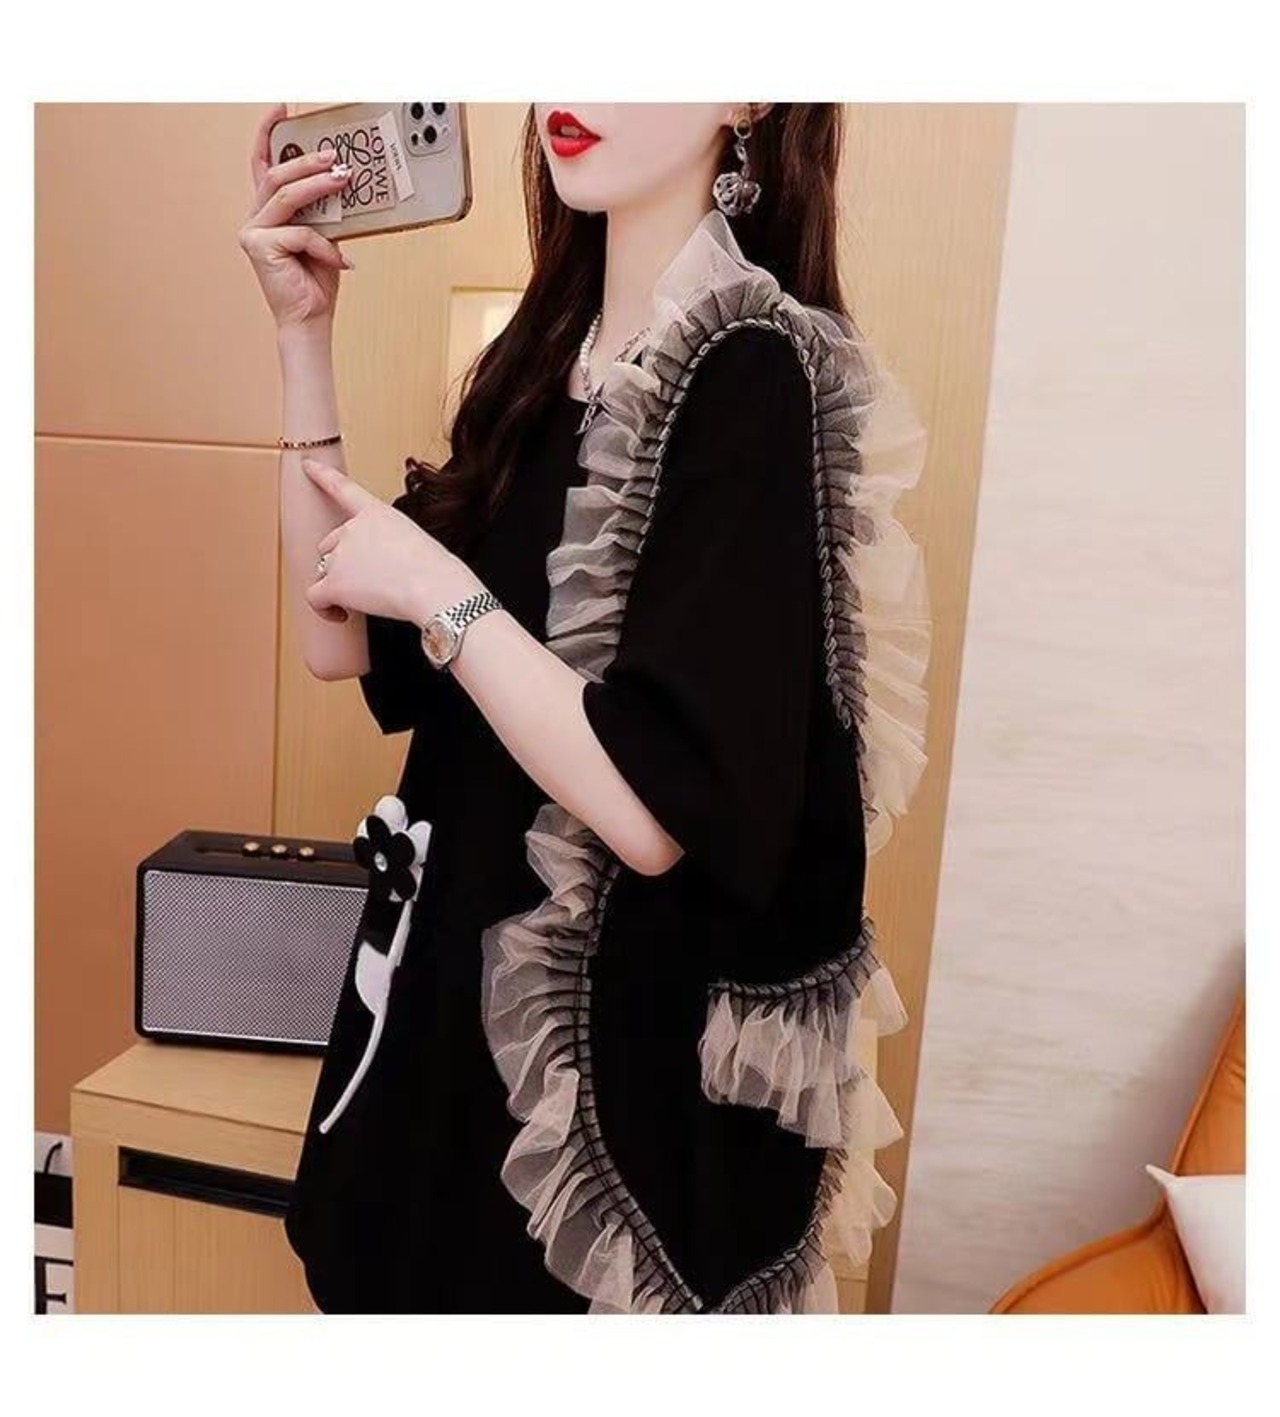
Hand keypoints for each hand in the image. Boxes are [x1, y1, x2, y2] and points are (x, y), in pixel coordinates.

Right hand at [239, 103, 354, 334]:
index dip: (269, 134)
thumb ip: (324, 211)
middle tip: (334, 154)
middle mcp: (255, 218)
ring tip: (343, 178)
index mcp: (268, 212)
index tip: (283, 108)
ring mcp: (252, 231)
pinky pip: (300, 232)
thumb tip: (340, 177)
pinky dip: (324, 245)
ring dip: (317, 185)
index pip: (264, 165)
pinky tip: (340, 261)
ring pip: (285, 195)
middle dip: (306, 159)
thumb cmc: (317, 281)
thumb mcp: (325, 236)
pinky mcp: (258, 247)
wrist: (310, 320)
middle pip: (276, 175)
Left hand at [302, 458, 482, 625]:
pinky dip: (325, 609)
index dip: (322, 475)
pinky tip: (340, 615)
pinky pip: (315, 597)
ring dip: (339, 586)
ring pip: (324, 572)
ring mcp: (340, 555)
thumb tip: (380, 572)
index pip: (344, 488)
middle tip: (367, 583)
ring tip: (364, 601)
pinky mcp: (334, 583)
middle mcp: (352, 529)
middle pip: (331, 545)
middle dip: (343, 564)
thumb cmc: (437, 570)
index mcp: (376, 513)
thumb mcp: (415, 542)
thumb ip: (389, 546)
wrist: (434, 586)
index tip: (306, 465)